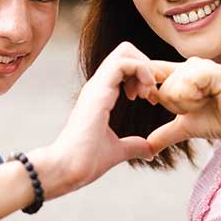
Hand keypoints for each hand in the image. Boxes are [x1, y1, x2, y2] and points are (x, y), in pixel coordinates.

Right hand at [37, 42, 156, 195]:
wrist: (68, 169)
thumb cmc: (86, 162)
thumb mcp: (117, 151)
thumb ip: (134, 146)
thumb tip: (150, 150)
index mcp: (101, 95)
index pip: (123, 66)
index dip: (142, 75)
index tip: (150, 98)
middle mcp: (98, 86)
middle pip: (125, 50)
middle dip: (146, 64)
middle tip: (152, 90)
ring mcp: (97, 86)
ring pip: (124, 51)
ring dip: (144, 67)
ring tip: (149, 92)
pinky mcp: (99, 91)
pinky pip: (124, 63)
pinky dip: (141, 71)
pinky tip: (144, 93)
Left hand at [146, 57, 220, 155]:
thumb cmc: (219, 120)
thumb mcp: (186, 126)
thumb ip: (165, 133)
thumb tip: (147, 148)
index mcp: (180, 73)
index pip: (150, 71)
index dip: (142, 86)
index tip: (142, 99)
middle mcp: (189, 64)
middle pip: (160, 86)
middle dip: (173, 105)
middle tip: (196, 106)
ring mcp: (201, 65)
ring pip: (171, 87)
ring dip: (186, 104)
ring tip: (205, 102)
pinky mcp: (212, 70)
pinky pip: (187, 84)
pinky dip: (194, 98)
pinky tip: (210, 98)